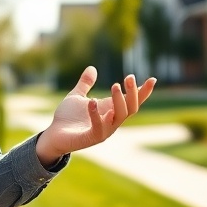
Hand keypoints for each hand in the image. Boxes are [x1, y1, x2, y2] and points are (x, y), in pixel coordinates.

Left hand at [36, 66, 155, 165]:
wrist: (53, 135)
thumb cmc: (67, 118)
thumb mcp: (77, 96)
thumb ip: (85, 84)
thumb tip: (92, 68)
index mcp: (110, 111)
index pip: (132, 102)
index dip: (143, 92)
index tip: (153, 79)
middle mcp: (111, 121)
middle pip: (131, 108)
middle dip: (133, 93)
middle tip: (129, 77)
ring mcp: (103, 131)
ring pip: (120, 117)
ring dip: (119, 101)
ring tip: (114, 85)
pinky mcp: (91, 138)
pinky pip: (99, 128)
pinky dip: (96, 114)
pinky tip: (92, 101)